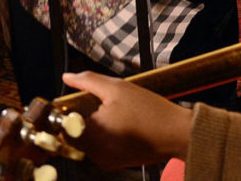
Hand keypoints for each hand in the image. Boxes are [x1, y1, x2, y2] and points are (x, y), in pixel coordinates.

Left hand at [61, 71, 191, 169]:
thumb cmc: (150, 111)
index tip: (75, 103)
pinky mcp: (116, 163)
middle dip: (80, 119)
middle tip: (98, 105)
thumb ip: (87, 81)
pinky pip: (99, 148)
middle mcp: (97, 153)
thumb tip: (68, 78)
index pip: (63, 125)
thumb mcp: (116, 87)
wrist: (177, 133)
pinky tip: (120, 124)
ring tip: (113, 114)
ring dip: (92, 127)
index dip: (66, 112)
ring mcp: (106, 160)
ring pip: (86, 141)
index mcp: (92, 134)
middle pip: (73, 133)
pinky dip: (104, 136)